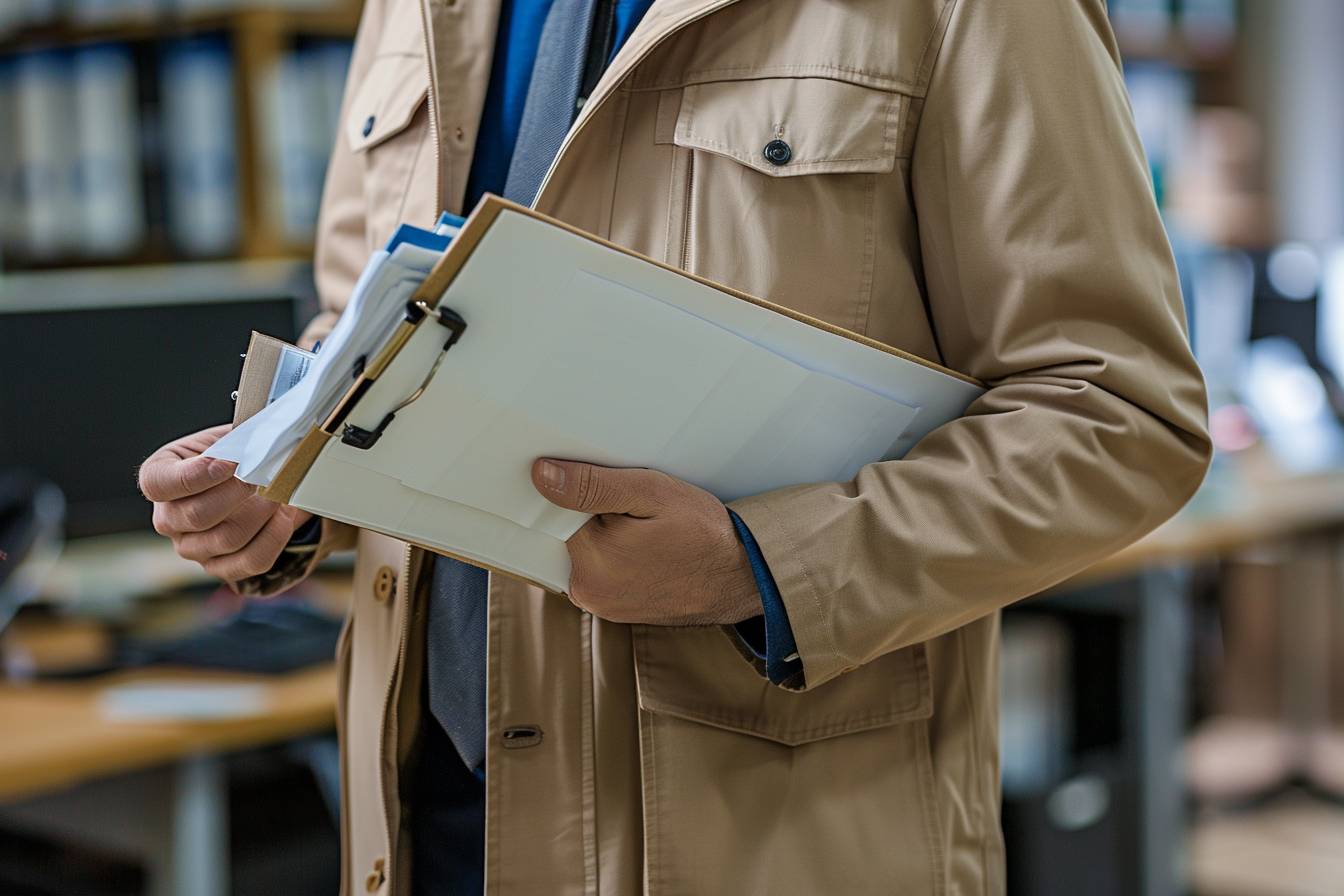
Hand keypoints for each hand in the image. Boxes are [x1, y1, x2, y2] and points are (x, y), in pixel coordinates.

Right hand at [138, 425, 310, 581]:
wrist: (250, 483)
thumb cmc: (232, 456)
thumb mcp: (226, 439)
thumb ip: (233, 443)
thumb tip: (256, 447)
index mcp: (158, 478)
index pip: (158, 484)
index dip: (195, 475)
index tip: (231, 463)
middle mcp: (167, 518)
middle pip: (197, 515)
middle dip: (238, 493)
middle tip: (265, 474)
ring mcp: (190, 547)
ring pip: (227, 538)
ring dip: (261, 512)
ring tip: (279, 492)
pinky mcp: (219, 567)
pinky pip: (250, 561)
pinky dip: (274, 536)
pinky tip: (284, 514)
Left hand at [531, 459, 759, 625]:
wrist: (744, 576)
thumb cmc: (705, 534)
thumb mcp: (651, 493)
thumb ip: (593, 485)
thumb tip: (542, 476)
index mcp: (591, 564)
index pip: (556, 513)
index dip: (579, 492)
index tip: (608, 488)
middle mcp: (589, 593)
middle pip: (569, 535)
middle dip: (593, 515)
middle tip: (635, 508)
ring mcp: (603, 606)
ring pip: (587, 553)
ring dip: (606, 535)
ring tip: (645, 528)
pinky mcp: (618, 609)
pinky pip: (602, 571)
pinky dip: (616, 554)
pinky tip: (645, 545)